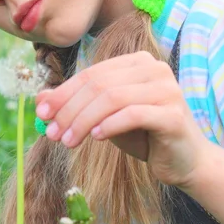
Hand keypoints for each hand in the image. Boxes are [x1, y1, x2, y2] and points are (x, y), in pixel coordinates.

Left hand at [34, 51, 211, 188]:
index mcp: (137, 61)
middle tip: (51, 132)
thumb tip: (39, 98)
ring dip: (83, 120)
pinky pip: (132, 114)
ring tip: (67, 140)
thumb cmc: (142, 135)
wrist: (184, 161)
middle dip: (69, 109)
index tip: (41, 113)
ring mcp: (167, 89)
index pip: (91, 74)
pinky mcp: (174, 113)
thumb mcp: (103, 117)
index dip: (63, 93)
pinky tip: (95, 137)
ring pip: (112, 98)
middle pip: (99, 85)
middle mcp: (154, 68)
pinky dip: (109, 125)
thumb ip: (76, 104)